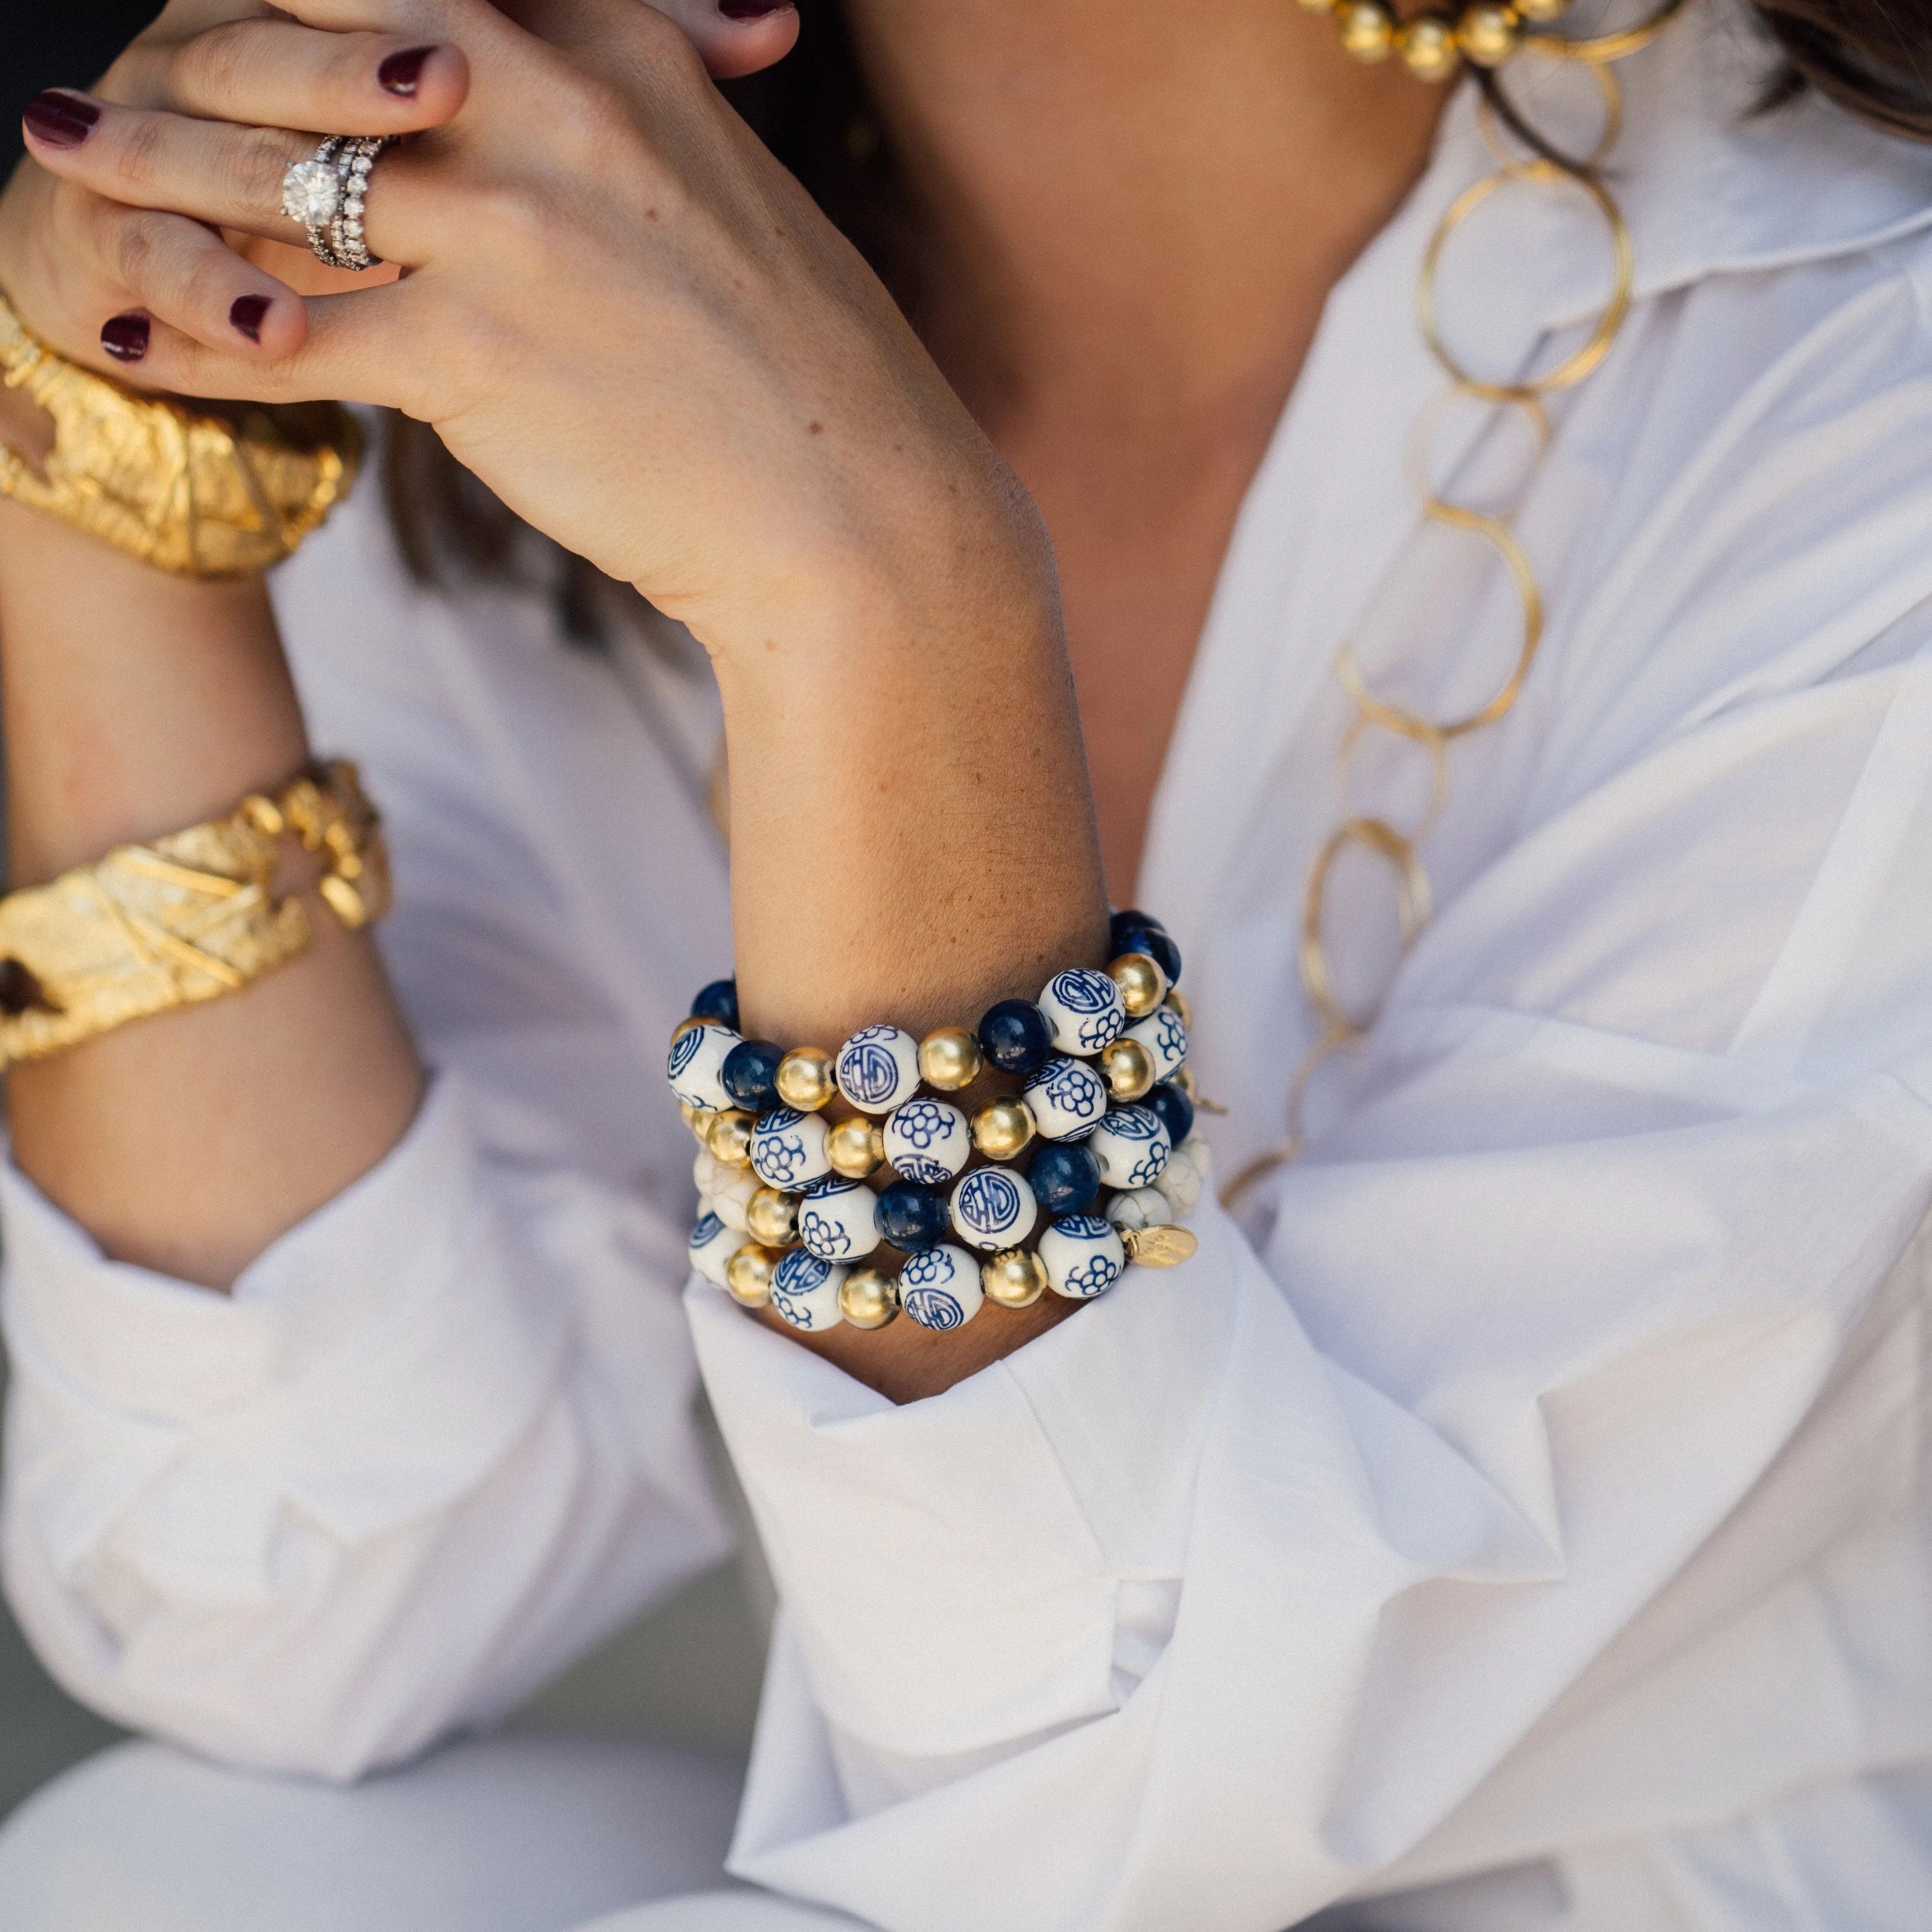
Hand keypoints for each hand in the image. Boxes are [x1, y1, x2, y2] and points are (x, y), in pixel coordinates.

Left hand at [13, 0, 1046, 667]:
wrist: (861, 517)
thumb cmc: (809, 380)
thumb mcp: (724, 202)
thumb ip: (624, 131)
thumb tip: (537, 113)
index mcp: (618, 53)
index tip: (222, 7)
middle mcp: (552, 107)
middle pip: (310, 40)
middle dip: (188, 62)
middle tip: (90, 86)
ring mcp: (508, 227)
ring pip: (272, 178)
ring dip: (149, 179)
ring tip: (62, 175)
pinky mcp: (474, 354)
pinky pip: (288, 331)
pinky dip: (197, 335)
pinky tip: (139, 338)